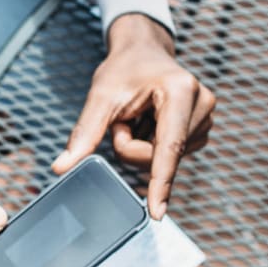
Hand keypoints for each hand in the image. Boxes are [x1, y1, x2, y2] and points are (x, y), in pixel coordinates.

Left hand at [52, 13, 214, 219]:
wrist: (143, 52)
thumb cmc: (123, 70)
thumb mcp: (100, 96)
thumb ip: (84, 133)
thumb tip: (61, 167)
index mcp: (181, 91)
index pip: (168, 147)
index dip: (160, 182)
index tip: (156, 213)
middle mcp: (203, 104)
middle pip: (159, 157)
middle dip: (131, 146)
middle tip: (124, 118)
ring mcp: (206, 119)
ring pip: (163, 161)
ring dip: (142, 146)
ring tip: (140, 116)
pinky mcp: (202, 131)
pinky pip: (170, 158)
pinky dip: (152, 146)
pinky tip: (151, 123)